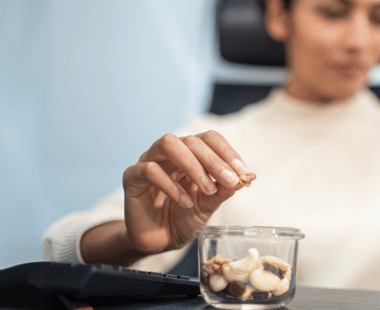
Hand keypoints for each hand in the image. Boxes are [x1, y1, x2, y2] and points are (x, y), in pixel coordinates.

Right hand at [121, 130, 254, 254]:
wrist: (159, 240)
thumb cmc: (184, 217)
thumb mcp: (209, 205)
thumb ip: (224, 190)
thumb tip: (247, 177)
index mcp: (191, 153)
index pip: (209, 138)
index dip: (227, 151)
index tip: (243, 171)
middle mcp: (170, 153)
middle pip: (191, 140)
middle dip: (214, 160)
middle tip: (229, 180)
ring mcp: (149, 161)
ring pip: (168, 144)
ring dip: (192, 165)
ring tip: (207, 188)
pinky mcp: (132, 177)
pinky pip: (149, 170)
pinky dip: (171, 185)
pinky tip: (185, 201)